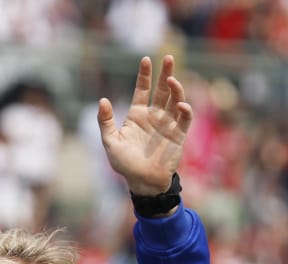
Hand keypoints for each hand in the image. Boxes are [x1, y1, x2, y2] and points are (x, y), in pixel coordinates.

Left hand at [95, 55, 192, 195]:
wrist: (143, 182)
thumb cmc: (125, 163)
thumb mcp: (110, 142)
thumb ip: (105, 122)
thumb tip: (102, 100)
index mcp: (137, 115)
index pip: (142, 90)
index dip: (145, 75)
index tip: (146, 60)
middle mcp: (154, 116)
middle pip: (162, 90)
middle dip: (166, 73)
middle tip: (169, 58)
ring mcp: (168, 124)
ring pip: (175, 100)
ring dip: (176, 89)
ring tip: (172, 81)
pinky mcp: (179, 134)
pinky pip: (185, 118)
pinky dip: (185, 110)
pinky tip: (181, 105)